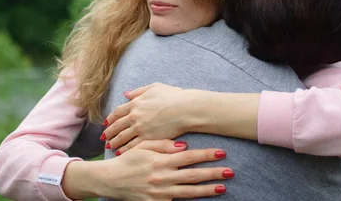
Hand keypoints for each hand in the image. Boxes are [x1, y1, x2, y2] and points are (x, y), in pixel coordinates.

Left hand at [103, 83, 192, 152]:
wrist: (185, 109)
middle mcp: (135, 116)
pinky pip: (132, 146)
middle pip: (117, 126)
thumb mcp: (154, 88)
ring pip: (122, 137)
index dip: (111, 119)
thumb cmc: (173, 96)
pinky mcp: (148, 138)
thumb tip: (126, 94)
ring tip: (109, 146)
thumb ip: (138, 91)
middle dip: (109, 132)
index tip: (106, 124)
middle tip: (103, 138)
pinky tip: (120, 153)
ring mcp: (140, 128)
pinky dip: (124, 150)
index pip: (118, 112)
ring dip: (114, 142)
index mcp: (136, 103)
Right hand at [103, 139, 231, 199]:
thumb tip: (184, 146)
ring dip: (207, 190)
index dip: (206, 155)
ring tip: (222, 187)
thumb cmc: (128, 161)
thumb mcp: (143, 147)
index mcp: (160, 161)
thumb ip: (163, 145)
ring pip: (189, 192)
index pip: (188, 157)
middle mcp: (162, 177)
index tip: (221, 152)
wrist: (110, 181)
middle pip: (193, 176)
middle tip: (230, 171)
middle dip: (212, 173)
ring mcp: (160, 193)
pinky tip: (203, 198)